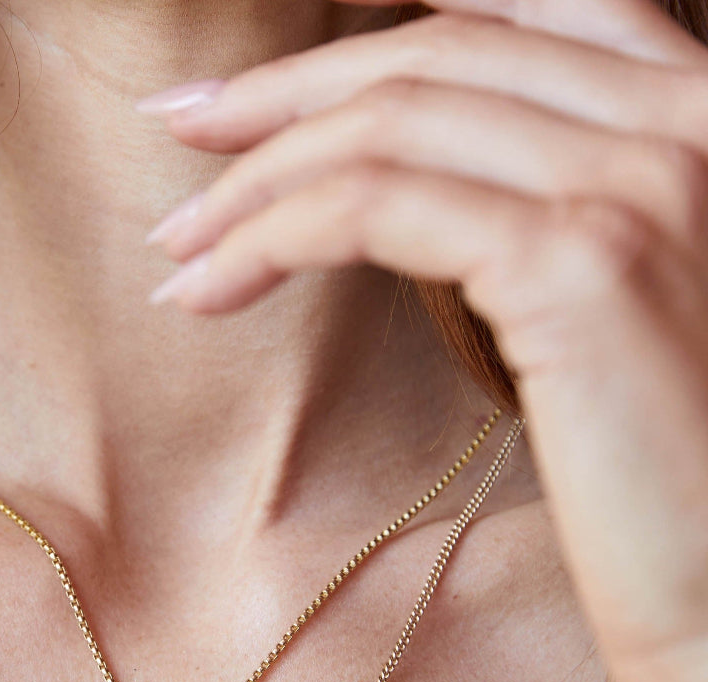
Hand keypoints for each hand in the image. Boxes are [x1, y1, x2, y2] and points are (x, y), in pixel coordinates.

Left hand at [142, 0, 707, 681]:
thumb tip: (420, 209)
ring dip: (257, 180)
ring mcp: (637, 183)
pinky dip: (271, 237)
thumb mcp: (613, 318)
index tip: (249, 100)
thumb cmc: (674, 484)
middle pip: (432, 57)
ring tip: (178, 247)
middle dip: (283, 95)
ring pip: (389, 127)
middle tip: (180, 133)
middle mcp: (685, 116)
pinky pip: (376, 207)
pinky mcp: (581, 267)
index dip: (359, 47)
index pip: (502, 24)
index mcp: (696, 116)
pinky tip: (206, 292)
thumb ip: (546, 232)